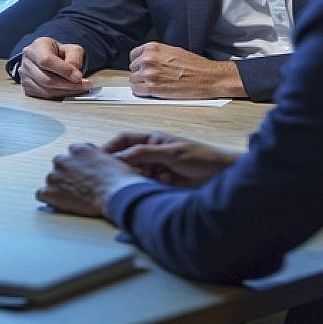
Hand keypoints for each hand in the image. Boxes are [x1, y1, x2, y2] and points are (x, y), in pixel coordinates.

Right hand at [18, 37, 90, 99]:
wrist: (46, 56)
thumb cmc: (58, 53)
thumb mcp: (70, 48)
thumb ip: (75, 57)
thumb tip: (75, 73)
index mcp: (36, 47)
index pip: (46, 61)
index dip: (63, 71)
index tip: (78, 77)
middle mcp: (27, 61)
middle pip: (46, 79)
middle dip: (68, 85)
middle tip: (84, 85)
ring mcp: (24, 75)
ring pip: (45, 89)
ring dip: (65, 91)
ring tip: (79, 88)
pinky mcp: (26, 86)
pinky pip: (43, 95)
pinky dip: (58, 95)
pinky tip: (68, 91)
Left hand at [36, 143, 138, 216]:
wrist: (117, 196)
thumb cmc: (121, 181)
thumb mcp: (112, 160)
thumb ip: (99, 158)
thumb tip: (101, 163)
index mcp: (79, 149)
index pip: (73, 152)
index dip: (80, 163)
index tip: (85, 172)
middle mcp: (64, 159)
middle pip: (60, 164)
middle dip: (68, 174)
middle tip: (80, 186)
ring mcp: (55, 176)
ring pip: (51, 179)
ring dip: (59, 186)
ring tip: (73, 197)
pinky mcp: (50, 192)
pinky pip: (41, 194)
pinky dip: (49, 199)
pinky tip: (59, 203)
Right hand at [104, 131, 238, 186]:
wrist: (222, 176)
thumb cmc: (200, 157)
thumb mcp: (171, 153)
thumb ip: (144, 153)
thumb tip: (119, 157)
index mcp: (152, 139)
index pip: (124, 140)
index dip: (111, 147)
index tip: (100, 158)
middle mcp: (152, 152)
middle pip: (128, 158)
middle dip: (126, 166)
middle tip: (126, 173)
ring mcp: (158, 167)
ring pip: (138, 172)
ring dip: (142, 176)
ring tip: (155, 177)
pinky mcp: (164, 182)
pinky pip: (148, 183)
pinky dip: (153, 184)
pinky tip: (166, 182)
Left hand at [127, 43, 244, 98]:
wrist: (209, 77)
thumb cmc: (195, 65)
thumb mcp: (173, 51)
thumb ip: (157, 55)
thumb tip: (147, 60)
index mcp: (153, 48)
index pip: (134, 55)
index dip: (139, 63)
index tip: (142, 68)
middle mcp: (148, 59)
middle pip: (133, 68)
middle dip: (141, 73)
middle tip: (152, 78)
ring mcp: (149, 73)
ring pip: (133, 80)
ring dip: (141, 83)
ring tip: (153, 85)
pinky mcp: (152, 87)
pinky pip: (137, 90)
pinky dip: (141, 92)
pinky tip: (150, 92)